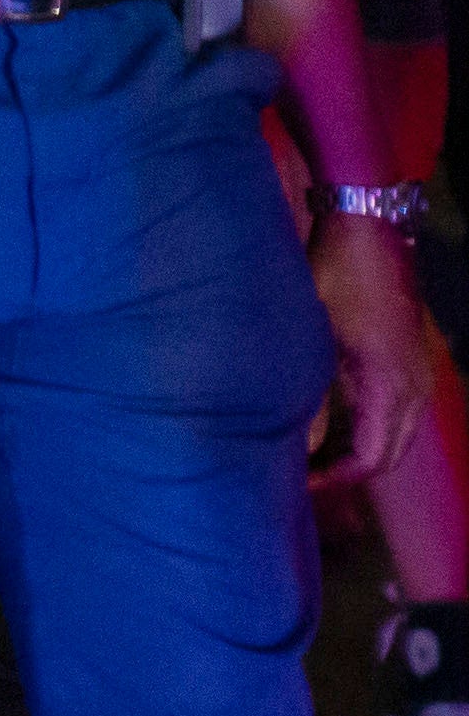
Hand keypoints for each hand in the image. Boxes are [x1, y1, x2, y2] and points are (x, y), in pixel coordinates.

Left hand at [310, 214, 434, 489]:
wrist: (369, 230)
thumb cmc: (334, 276)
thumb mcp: (311, 337)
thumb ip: (307, 396)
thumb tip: (298, 447)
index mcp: (390, 387)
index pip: (372, 460)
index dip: (335, 480)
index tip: (297, 485)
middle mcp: (414, 388)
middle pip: (387, 455)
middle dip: (346, 472)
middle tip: (299, 476)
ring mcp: (417, 374)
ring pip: (394, 435)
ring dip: (358, 451)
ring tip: (309, 453)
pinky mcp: (410, 360)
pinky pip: (397, 412)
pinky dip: (368, 427)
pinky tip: (330, 422)